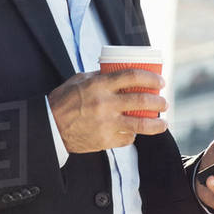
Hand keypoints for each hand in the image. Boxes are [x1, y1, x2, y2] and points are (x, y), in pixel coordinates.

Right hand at [48, 69, 167, 152]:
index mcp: (100, 85)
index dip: (151, 78)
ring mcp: (107, 124)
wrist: (50, 127)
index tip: (160, 81)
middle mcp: (106, 104)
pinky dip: (132, 135)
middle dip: (158, 101)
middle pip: (142, 100)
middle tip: (164, 102)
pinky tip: (133, 132)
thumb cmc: (63, 101)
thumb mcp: (80, 80)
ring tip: (163, 123)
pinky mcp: (105, 140)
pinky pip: (127, 138)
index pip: (133, 76)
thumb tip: (119, 73)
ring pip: (141, 124)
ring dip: (156, 124)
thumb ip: (100, 77)